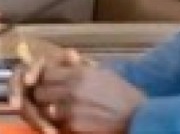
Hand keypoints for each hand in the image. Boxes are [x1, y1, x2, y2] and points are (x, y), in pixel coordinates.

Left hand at [17, 49, 143, 132]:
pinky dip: (60, 123)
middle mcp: (72, 88)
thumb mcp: (103, 73)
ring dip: (48, 111)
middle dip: (43, 96)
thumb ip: (81, 66)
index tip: (46, 84)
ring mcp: (72, 107)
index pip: (45, 73)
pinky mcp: (75, 124)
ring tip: (58, 112)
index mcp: (79, 73)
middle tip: (49, 100)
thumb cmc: (122, 95)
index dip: (43, 79)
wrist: (139, 117)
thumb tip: (67, 55)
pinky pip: (57, 123)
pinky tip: (69, 121)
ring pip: (45, 108)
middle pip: (40, 91)